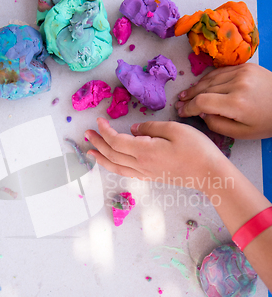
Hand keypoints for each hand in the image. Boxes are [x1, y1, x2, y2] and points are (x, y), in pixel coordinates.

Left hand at [85, 117, 225, 191]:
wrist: (209, 174)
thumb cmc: (196, 149)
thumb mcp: (175, 130)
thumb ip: (151, 128)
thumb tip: (134, 130)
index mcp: (144, 151)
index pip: (116, 141)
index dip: (105, 131)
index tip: (99, 120)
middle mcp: (140, 165)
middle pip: (112, 154)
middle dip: (97, 143)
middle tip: (86, 133)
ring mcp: (145, 173)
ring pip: (116, 166)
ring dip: (101, 158)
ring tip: (90, 151)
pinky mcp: (151, 177)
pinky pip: (126, 172)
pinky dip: (114, 166)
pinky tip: (112, 163)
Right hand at [175, 63, 271, 138]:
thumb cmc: (267, 122)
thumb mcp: (242, 133)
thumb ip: (217, 125)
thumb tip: (202, 114)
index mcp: (236, 104)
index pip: (202, 102)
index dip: (188, 108)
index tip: (181, 112)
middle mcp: (237, 84)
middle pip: (203, 89)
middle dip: (189, 98)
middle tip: (178, 104)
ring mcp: (241, 72)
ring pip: (210, 79)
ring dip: (195, 87)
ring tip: (185, 94)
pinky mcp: (245, 66)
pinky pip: (220, 71)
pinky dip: (208, 78)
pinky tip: (200, 85)